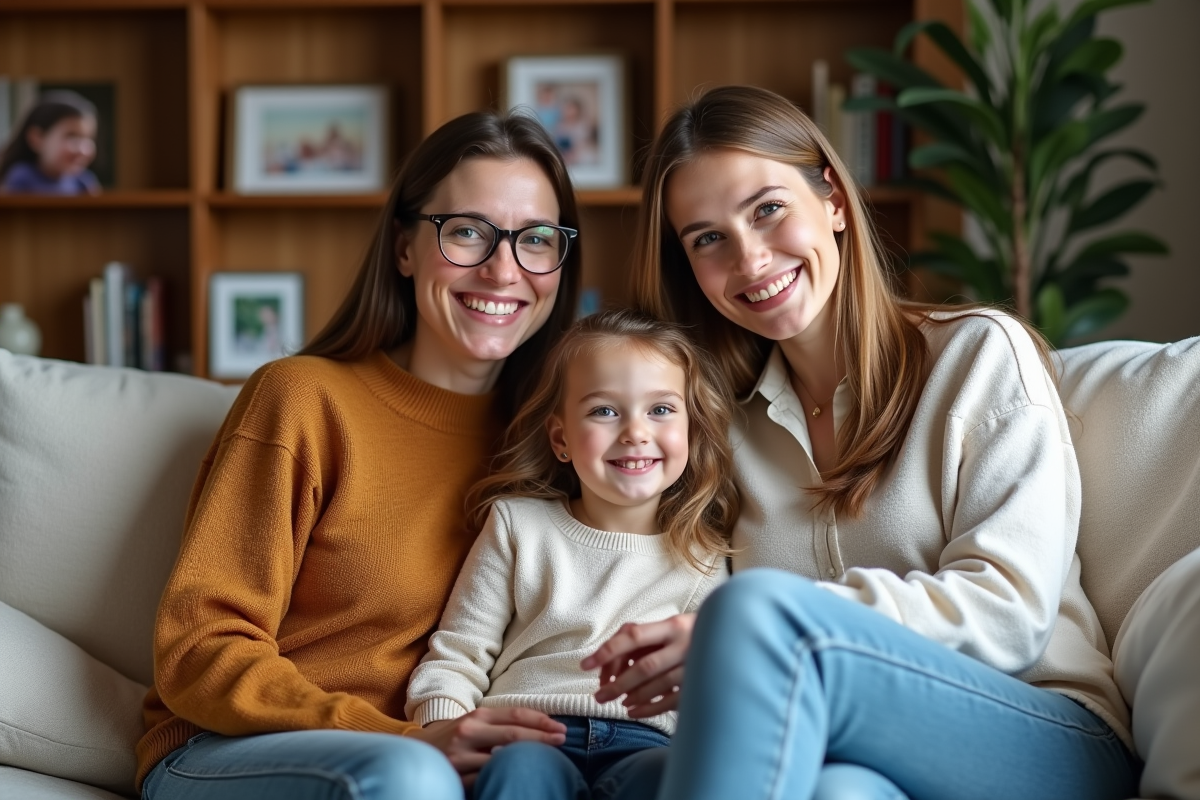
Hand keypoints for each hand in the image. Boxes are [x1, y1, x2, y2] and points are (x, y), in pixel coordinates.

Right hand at [407, 707, 565, 786]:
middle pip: (513, 734)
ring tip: (546, 761)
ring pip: (501, 758)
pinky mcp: (456, 775)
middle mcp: (469, 731)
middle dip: (542, 738)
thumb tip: (540, 727)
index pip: (516, 714)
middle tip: (562, 740)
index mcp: (478, 715)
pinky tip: (517, 777)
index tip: (560, 727)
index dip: (541, 720)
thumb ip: (501, 724)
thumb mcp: (476, 723)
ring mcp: (461, 754)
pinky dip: (503, 777)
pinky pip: (486, 778)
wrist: (420, 750)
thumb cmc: (456, 736)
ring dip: (526, 760)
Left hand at [581, 614, 694, 717]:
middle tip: (599, 695)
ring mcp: (695, 666)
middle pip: (644, 667)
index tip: (586, 664)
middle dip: (617, 683)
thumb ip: (643, 638)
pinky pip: (672, 700)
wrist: (737, 639)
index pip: (633, 636)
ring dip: (633, 696)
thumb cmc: (694, 634)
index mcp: (672, 626)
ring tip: (618, 702)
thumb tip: (610, 657)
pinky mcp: (702, 685)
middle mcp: (684, 645)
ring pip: (658, 685)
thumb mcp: (671, 627)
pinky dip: (650, 708)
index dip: (607, 651)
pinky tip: (634, 712)